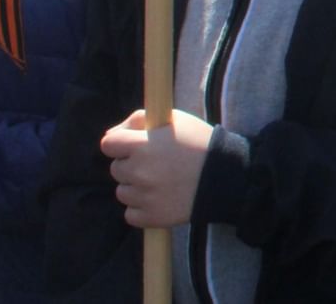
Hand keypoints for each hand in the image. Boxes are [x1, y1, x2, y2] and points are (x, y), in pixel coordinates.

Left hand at [100, 109, 212, 228]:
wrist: (227, 176)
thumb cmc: (200, 142)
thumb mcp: (175, 119)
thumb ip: (139, 119)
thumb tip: (110, 135)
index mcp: (143, 146)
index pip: (108, 144)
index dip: (121, 143)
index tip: (134, 146)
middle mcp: (139, 172)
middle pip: (116, 169)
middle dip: (132, 165)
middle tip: (157, 163)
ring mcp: (144, 197)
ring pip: (123, 192)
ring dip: (136, 187)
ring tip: (162, 181)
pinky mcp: (151, 217)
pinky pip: (131, 214)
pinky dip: (142, 208)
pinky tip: (161, 198)